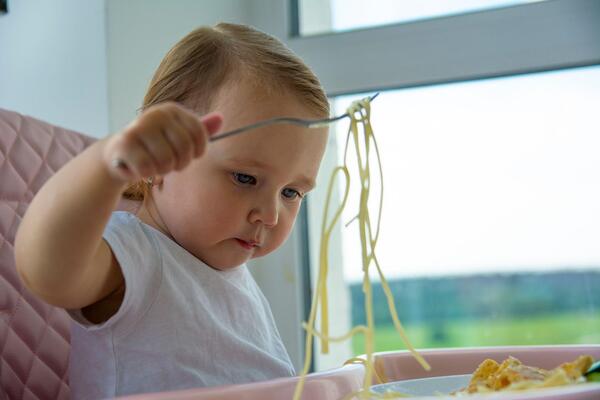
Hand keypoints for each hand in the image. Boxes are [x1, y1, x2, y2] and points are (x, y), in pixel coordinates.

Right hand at [103, 102, 222, 181]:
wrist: (119, 153)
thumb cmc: (155, 146)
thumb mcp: (180, 135)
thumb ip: (200, 129)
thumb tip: (221, 118)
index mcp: (173, 110)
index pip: (199, 134)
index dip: (197, 151)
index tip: (189, 154)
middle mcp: (156, 114)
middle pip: (185, 148)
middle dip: (179, 163)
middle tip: (168, 162)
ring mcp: (139, 127)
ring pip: (167, 161)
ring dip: (161, 170)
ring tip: (152, 162)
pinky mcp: (124, 143)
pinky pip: (148, 168)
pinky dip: (145, 173)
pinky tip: (138, 166)